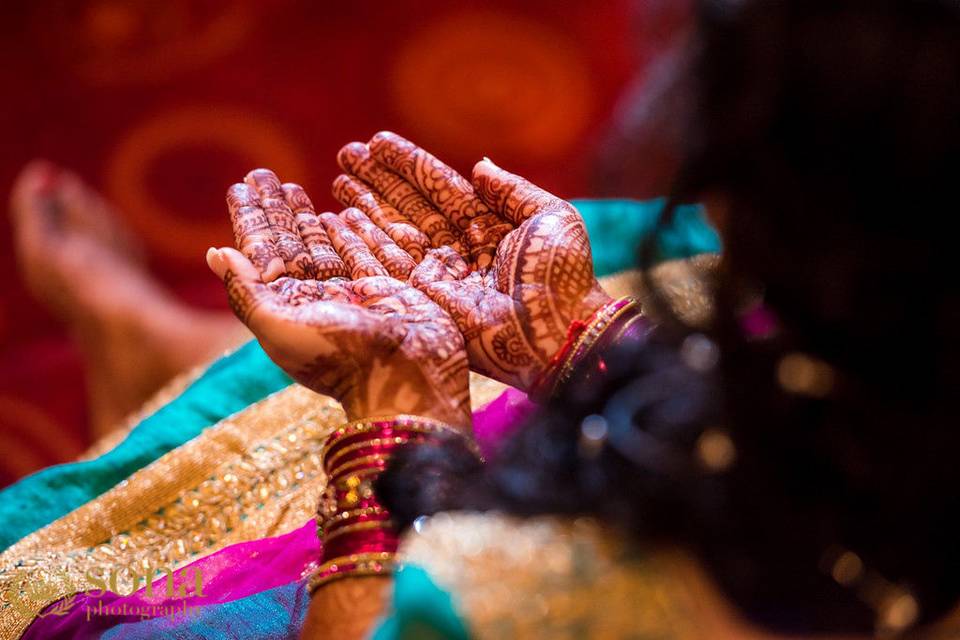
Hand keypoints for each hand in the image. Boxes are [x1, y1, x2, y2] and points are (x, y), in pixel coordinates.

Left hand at [209, 170, 471, 428]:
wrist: (406, 376)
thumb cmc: (339, 356)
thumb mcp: (279, 327)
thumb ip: (247, 291)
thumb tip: (215, 253)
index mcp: (286, 306)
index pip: (261, 252)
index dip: (250, 218)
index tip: (240, 186)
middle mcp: (316, 298)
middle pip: (290, 243)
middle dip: (276, 208)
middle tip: (263, 174)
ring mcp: (352, 293)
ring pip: (323, 244)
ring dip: (306, 216)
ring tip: (294, 185)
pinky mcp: (387, 289)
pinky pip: (363, 252)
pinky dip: (349, 233)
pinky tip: (337, 213)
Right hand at [334, 134, 611, 390]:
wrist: (557, 328)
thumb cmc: (562, 275)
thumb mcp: (549, 218)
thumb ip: (512, 190)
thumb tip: (479, 165)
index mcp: (487, 225)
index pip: (439, 187)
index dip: (408, 165)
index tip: (377, 142)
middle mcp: (457, 247)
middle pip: (408, 206)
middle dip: (377, 182)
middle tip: (346, 153)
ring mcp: (438, 274)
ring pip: (392, 232)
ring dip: (364, 207)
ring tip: (336, 181)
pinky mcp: (423, 299)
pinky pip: (386, 265)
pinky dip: (360, 244)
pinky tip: (339, 222)